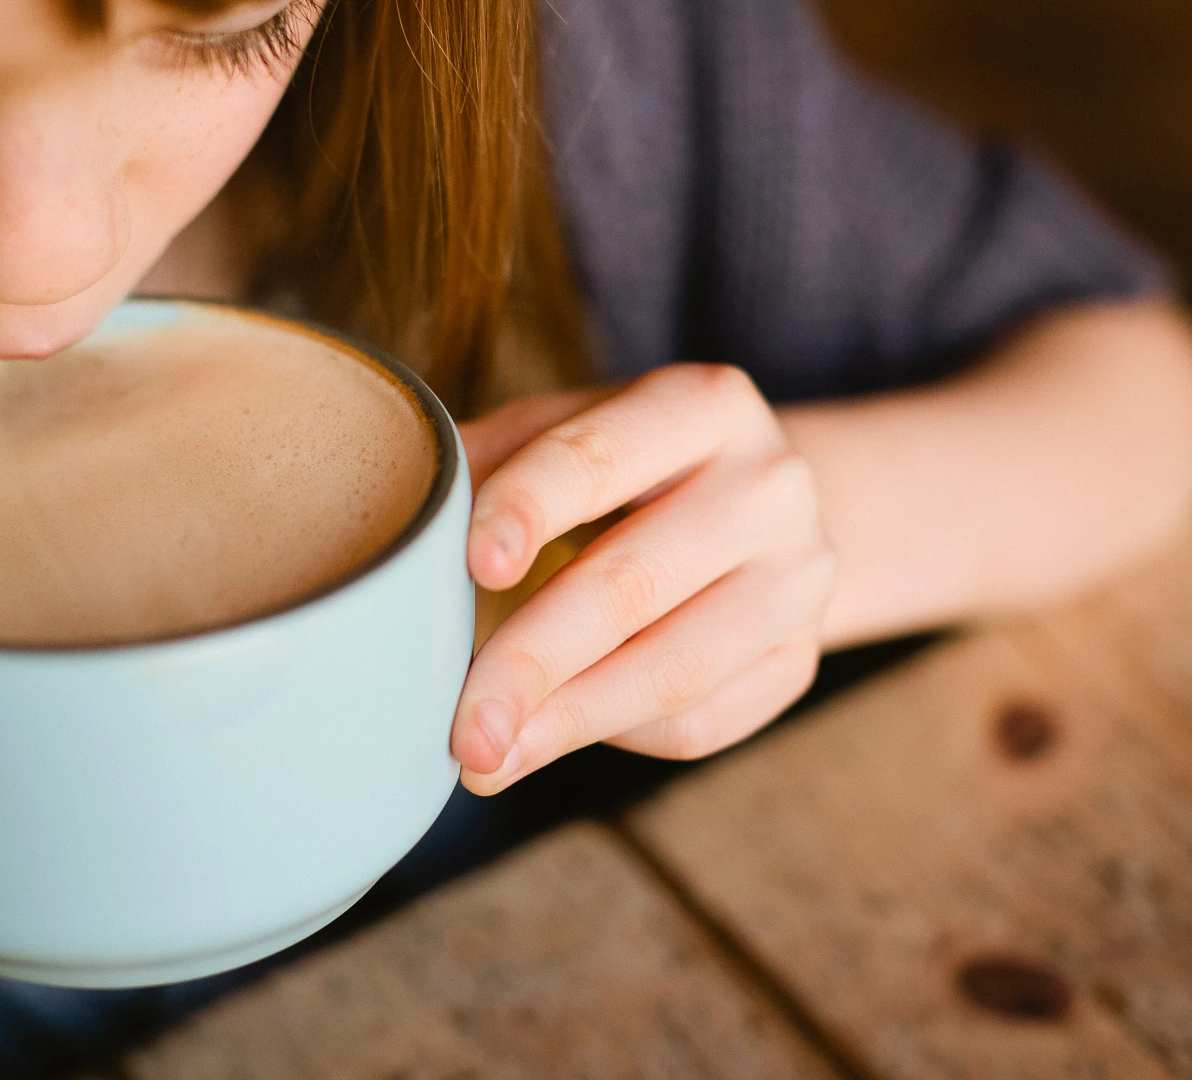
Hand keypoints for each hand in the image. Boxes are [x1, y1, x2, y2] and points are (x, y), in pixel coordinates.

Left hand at [451, 365, 835, 794]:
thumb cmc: (625, 470)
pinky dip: (617, 737)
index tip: (473, 567)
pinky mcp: (801, 659)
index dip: (530, 510)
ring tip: (488, 758)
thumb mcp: (564, 433)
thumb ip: (487, 470)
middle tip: (461, 727)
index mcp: (701, 404)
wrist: (758, 506)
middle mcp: (769, 484)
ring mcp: (799, 577)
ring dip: (568, 723)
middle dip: (533, 662)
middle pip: (636, 583)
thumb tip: (390, 543)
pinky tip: (556, 735)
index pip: (600, 459)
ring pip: (675, 669)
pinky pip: (701, 721)